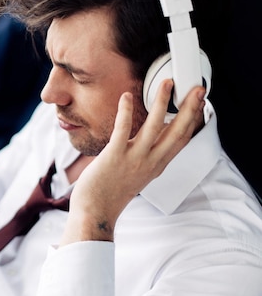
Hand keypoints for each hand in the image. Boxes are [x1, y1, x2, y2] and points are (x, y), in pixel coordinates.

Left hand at [59, 79, 205, 244]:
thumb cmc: (111, 192)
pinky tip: (127, 97)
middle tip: (196, 88)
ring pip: (154, 127)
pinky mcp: (114, 157)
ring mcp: (133, 159)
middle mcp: (150, 161)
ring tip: (166, 84)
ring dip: (161, 103)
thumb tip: (157, 135)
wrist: (96, 212)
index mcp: (156, 165)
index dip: (193, 119)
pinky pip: (122, 131)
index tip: (200, 102)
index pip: (182, 139)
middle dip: (189, 108)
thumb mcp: (139, 173)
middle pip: (177, 131)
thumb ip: (149, 154)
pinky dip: (125, 113)